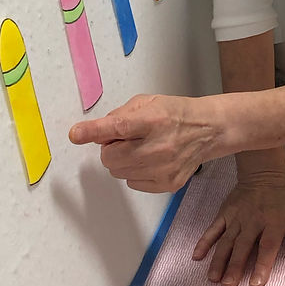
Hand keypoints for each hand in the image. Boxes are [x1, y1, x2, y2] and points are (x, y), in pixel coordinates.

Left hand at [68, 94, 216, 191]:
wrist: (208, 131)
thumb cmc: (176, 114)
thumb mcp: (148, 102)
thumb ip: (119, 115)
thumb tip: (96, 133)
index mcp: (153, 120)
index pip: (117, 127)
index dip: (93, 131)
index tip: (76, 134)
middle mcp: (159, 146)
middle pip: (111, 156)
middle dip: (110, 148)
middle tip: (124, 140)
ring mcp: (164, 168)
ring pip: (118, 172)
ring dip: (122, 161)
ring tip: (140, 149)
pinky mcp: (167, 184)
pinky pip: (132, 183)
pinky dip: (134, 173)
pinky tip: (150, 160)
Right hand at [193, 172, 284, 285]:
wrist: (263, 174)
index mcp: (274, 222)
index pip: (267, 246)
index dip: (262, 265)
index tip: (255, 283)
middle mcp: (253, 221)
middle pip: (243, 247)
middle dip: (235, 267)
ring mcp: (236, 218)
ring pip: (226, 241)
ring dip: (219, 260)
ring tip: (213, 279)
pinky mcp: (224, 213)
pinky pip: (213, 229)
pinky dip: (204, 242)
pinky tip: (197, 256)